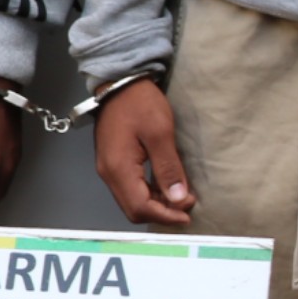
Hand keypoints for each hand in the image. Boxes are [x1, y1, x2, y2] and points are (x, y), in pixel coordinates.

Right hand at [92, 77, 194, 226]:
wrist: (119, 83)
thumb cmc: (140, 103)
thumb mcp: (160, 133)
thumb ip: (168, 168)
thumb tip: (178, 199)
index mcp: (118, 168)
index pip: (140, 207)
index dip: (166, 215)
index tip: (189, 213)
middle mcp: (108, 174)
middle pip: (133, 210)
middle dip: (161, 213)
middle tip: (186, 206)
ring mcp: (108, 169)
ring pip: (131, 201)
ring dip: (156, 204)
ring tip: (180, 197)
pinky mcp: (112, 163)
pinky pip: (129, 189)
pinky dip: (148, 194)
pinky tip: (165, 186)